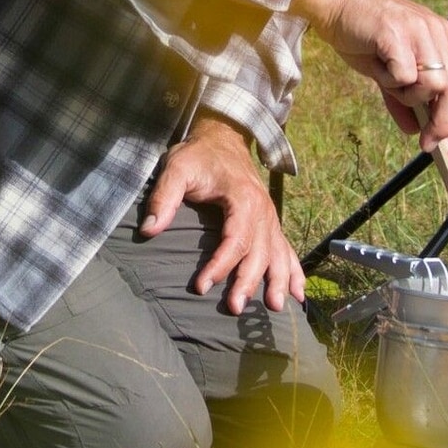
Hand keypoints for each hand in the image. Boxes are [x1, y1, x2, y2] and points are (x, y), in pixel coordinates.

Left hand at [140, 117, 304, 314]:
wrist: (223, 139)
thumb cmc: (198, 155)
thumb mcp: (177, 168)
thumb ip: (164, 197)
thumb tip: (149, 230)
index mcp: (243, 199)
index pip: (235, 240)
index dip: (219, 265)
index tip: (201, 286)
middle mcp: (263, 210)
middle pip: (259, 252)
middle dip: (248, 282)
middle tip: (234, 308)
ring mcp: (270, 217)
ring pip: (277, 254)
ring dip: (278, 282)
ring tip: (274, 308)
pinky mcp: (270, 222)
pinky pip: (286, 249)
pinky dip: (294, 272)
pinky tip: (298, 294)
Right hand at [293, 0, 447, 142]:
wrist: (332, 3)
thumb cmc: (358, 33)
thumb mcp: (385, 71)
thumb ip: (402, 98)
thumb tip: (413, 130)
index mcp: (438, 38)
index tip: (439, 143)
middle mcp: (435, 32)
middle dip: (441, 120)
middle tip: (426, 140)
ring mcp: (419, 30)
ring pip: (434, 83)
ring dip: (408, 94)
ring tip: (385, 78)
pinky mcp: (398, 33)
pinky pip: (406, 74)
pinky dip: (390, 81)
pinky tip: (375, 64)